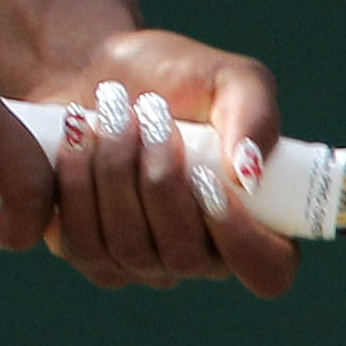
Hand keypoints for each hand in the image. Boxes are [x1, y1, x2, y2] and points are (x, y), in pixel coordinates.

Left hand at [23, 28, 297, 297]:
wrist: (96, 73)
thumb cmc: (175, 76)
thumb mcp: (230, 76)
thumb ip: (255, 114)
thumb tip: (249, 173)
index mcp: (253, 220)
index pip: (268, 272)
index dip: (242, 240)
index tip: (208, 178)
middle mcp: (199, 254)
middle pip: (185, 255)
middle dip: (160, 178)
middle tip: (151, 110)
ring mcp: (142, 263)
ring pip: (129, 247)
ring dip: (116, 169)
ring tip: (112, 111)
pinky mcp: (89, 254)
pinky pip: (82, 241)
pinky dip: (78, 181)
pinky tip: (78, 135)